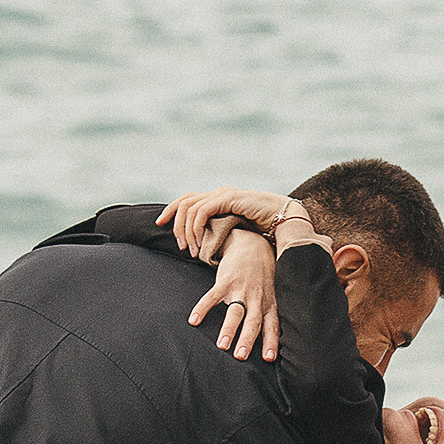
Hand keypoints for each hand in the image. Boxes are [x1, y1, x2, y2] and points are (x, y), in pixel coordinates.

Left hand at [158, 186, 293, 255]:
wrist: (284, 219)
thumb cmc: (265, 229)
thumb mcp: (236, 231)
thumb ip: (220, 232)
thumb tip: (206, 245)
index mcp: (218, 199)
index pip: (187, 199)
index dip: (171, 210)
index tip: (159, 224)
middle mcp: (218, 193)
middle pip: (184, 202)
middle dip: (174, 222)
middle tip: (180, 245)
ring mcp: (222, 194)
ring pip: (189, 208)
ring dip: (185, 231)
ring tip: (190, 250)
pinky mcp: (227, 199)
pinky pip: (201, 212)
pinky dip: (195, 229)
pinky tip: (199, 244)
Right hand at [186, 228, 278, 360]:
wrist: (252, 246)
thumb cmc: (262, 279)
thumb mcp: (271, 296)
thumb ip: (269, 318)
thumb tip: (271, 346)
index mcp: (269, 304)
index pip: (271, 326)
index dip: (271, 341)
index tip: (269, 358)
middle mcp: (256, 298)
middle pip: (253, 321)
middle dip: (247, 339)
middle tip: (240, 356)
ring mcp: (240, 289)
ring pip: (235, 311)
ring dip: (229, 329)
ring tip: (222, 346)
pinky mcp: (225, 281)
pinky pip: (212, 296)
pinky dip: (203, 308)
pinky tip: (194, 321)